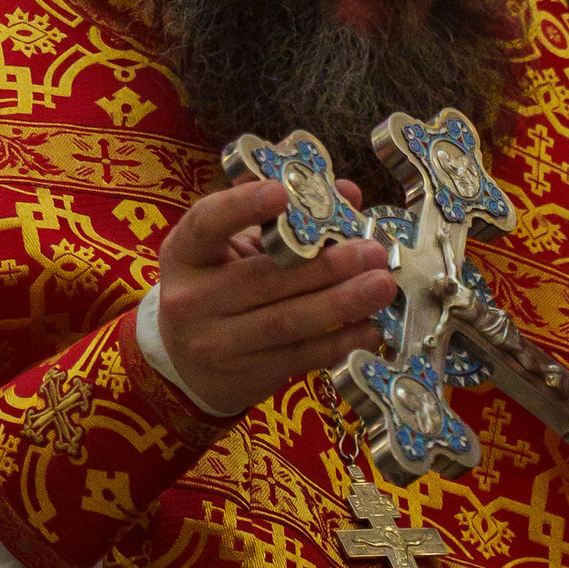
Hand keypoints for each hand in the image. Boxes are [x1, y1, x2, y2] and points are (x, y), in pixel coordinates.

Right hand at [155, 177, 395, 414]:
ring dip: (341, 303)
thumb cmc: (219, 288)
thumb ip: (283, 217)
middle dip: (325, 265)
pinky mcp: (244, 376)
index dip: (242, 206)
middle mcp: (192, 299)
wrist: (187, 364)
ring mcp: (216, 343)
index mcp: (186, 254)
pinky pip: (300, 356)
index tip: (282, 191)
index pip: (207, 224)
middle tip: (372, 251)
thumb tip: (346, 193)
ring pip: (286, 321)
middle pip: (264, 279)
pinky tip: (371, 328)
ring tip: (382, 287)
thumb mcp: (234, 246)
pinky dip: (340, 342)